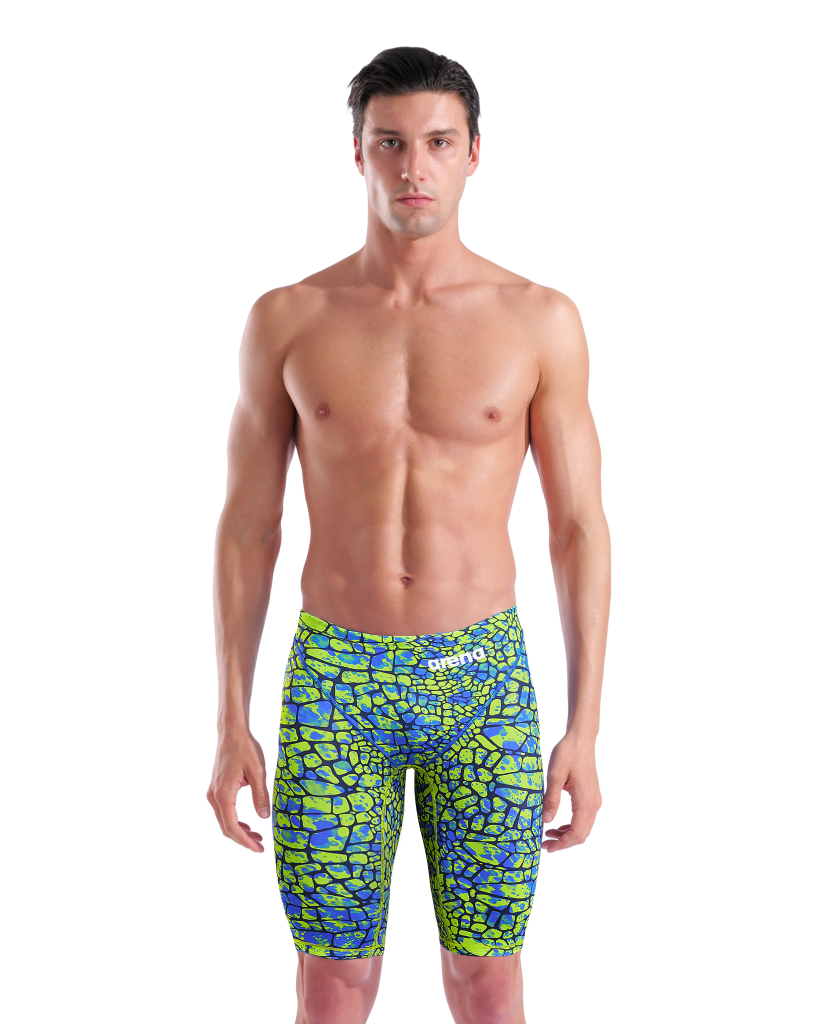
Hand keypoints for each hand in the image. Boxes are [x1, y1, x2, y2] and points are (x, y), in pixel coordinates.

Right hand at [206, 729, 271, 853]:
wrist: (232, 732)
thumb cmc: (245, 748)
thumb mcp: (258, 771)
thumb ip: (260, 795)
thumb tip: (264, 818)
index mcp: (223, 794)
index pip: (231, 827)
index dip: (245, 841)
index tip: (259, 849)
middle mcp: (214, 796)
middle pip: (225, 828)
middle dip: (243, 840)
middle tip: (261, 847)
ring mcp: (213, 794)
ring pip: (224, 821)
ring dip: (239, 832)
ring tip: (258, 837)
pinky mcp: (216, 790)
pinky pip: (224, 812)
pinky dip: (235, 821)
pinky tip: (249, 824)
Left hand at [541, 734, 602, 852]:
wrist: (581, 739)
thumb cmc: (568, 753)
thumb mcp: (554, 774)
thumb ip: (551, 799)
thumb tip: (546, 821)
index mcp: (585, 801)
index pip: (577, 833)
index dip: (562, 844)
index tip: (547, 848)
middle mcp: (594, 804)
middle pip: (582, 835)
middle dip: (564, 843)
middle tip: (545, 844)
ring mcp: (594, 800)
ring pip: (584, 828)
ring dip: (567, 835)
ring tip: (548, 834)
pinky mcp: (592, 796)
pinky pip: (584, 819)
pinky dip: (572, 826)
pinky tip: (558, 824)